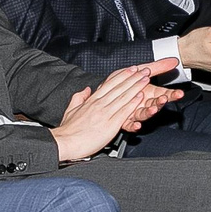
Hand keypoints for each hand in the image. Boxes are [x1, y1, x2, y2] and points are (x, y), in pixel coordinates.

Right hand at [51, 62, 175, 160]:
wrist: (65, 142)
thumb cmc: (68, 131)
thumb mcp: (70, 110)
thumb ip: (79, 98)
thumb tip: (86, 90)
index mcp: (91, 101)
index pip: (109, 84)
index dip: (122, 76)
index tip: (130, 69)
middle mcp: (99, 105)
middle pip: (119, 87)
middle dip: (133, 77)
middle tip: (144, 69)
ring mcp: (105, 113)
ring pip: (124, 96)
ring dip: (136, 86)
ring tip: (145, 78)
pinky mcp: (110, 124)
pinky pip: (124, 111)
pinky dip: (133, 102)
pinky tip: (140, 96)